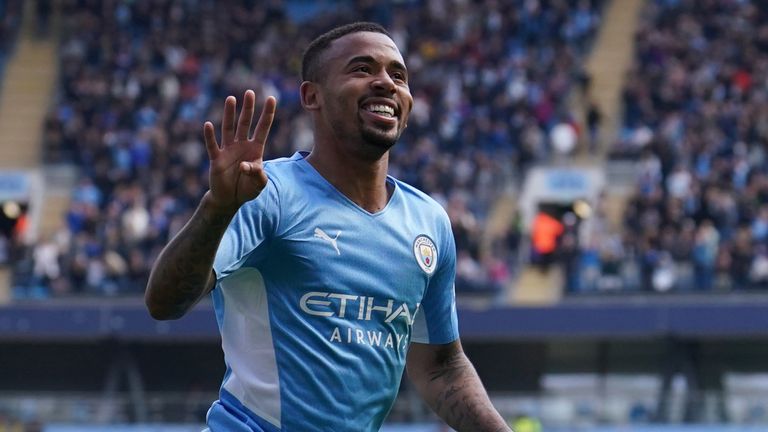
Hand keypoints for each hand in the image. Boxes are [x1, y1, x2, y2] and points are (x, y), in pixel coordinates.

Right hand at [203, 90, 276, 214]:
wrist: (230, 199)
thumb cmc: (247, 189)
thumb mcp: (259, 184)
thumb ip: (257, 175)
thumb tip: (244, 166)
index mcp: (255, 149)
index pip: (263, 129)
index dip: (268, 114)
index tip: (272, 98)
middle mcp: (242, 146)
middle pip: (245, 124)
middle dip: (248, 108)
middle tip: (250, 92)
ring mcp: (228, 151)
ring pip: (229, 129)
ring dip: (229, 114)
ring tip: (231, 99)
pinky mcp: (216, 159)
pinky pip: (213, 146)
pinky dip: (210, 136)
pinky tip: (208, 124)